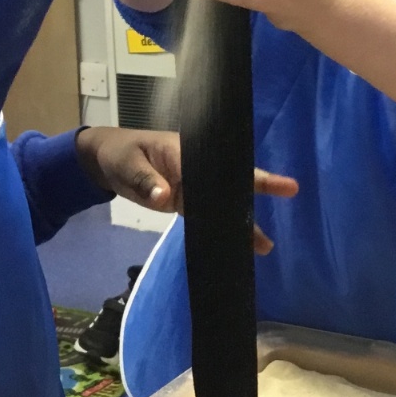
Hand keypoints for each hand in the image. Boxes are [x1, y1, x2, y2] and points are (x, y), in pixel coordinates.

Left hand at [73, 128, 299, 252]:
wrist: (105, 162)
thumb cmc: (119, 155)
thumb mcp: (127, 164)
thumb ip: (146, 179)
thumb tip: (166, 196)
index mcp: (186, 151)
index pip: (223, 162)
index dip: (250, 171)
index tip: (277, 179)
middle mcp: (196, 167)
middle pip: (232, 179)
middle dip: (260, 187)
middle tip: (290, 190)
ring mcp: (192, 185)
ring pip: (223, 202)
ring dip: (242, 221)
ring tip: (264, 246)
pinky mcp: (183, 201)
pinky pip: (207, 215)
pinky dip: (220, 229)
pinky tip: (235, 246)